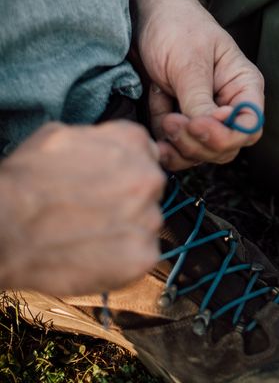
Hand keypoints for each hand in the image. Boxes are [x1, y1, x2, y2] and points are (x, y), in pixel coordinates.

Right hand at [0, 121, 164, 295]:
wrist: (3, 228)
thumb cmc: (25, 182)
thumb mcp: (63, 135)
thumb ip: (101, 138)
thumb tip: (112, 146)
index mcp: (134, 142)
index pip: (145, 154)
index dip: (123, 171)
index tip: (106, 183)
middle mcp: (149, 177)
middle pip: (149, 189)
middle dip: (128, 199)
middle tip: (94, 211)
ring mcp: (149, 217)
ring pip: (147, 222)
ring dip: (125, 229)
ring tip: (88, 234)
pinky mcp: (143, 255)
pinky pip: (142, 255)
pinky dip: (121, 259)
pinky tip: (93, 254)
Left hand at [136, 0, 264, 170]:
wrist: (147, 15)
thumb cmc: (176, 27)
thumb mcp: (189, 63)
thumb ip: (199, 100)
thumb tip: (206, 130)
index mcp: (243, 85)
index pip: (250, 126)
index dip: (227, 134)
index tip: (197, 124)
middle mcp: (228, 104)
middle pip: (227, 146)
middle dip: (199, 143)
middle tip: (172, 121)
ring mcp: (204, 115)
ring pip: (203, 153)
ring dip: (181, 148)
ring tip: (164, 121)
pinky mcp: (181, 120)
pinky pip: (178, 148)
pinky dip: (167, 148)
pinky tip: (155, 140)